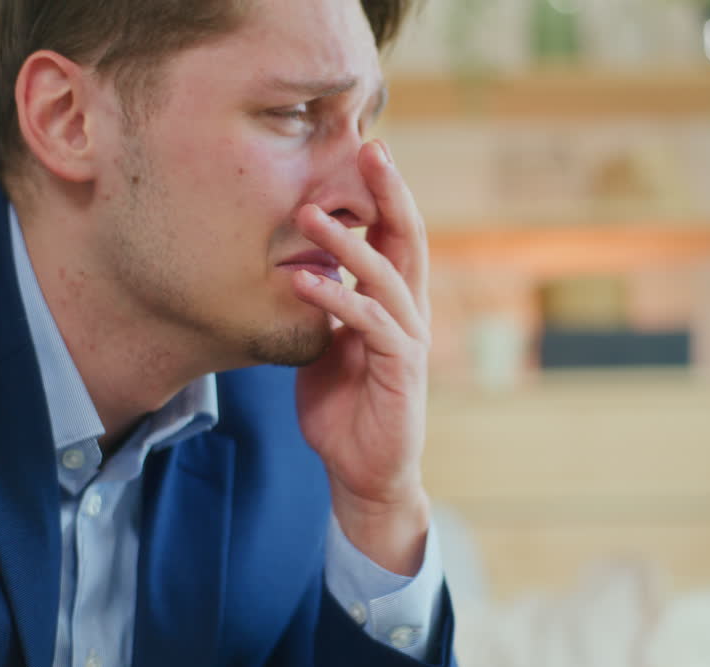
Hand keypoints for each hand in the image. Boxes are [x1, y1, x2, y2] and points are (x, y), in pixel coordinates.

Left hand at [291, 140, 430, 575]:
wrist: (364, 474)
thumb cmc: (345, 411)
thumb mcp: (328, 348)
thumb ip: (325, 310)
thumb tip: (299, 270)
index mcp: (394, 304)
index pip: (396, 237)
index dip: (384, 194)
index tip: (365, 151)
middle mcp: (410, 315)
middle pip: (408, 241)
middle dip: (390, 194)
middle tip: (370, 149)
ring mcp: (408, 342)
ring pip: (386, 277)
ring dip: (348, 243)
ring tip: (310, 214)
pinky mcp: (401, 371)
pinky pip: (370, 326)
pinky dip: (338, 300)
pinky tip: (306, 281)